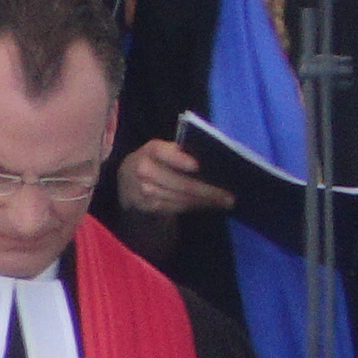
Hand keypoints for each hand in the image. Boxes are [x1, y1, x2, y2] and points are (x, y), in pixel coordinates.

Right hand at [116, 135, 237, 221]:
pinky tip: (210, 205)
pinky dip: (195, 206)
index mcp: (152, 150)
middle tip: (230, 196)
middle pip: (179, 182)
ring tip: (225, 201)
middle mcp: (144, 170)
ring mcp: (144, 190)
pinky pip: (176, 207)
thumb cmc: (157, 159)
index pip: (164, 153)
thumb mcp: (163, 149)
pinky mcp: (148, 206)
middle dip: (207, 190)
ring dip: (205, 201)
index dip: (180, 159)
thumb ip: (182, 151)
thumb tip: (215, 157)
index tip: (197, 166)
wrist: (127, 179)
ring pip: (180, 198)